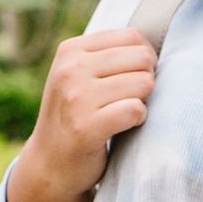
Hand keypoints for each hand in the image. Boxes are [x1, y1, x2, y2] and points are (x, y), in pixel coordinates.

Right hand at [5, 28, 156, 201]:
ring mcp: (76, 98)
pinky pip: (137, 110)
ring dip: (142, 102)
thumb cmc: (75, 116)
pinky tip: (123, 128)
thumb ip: (108, 56)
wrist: (50, 164)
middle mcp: (70, 69)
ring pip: (143, 83)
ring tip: (123, 114)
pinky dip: (138, 121)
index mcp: (71, 50)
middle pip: (142, 58)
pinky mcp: (87, 126)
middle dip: (146, 80)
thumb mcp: (79, 76)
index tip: (134, 79)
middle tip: (130, 100)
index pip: (133, 37)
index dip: (146, 59)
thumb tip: (152, 48)